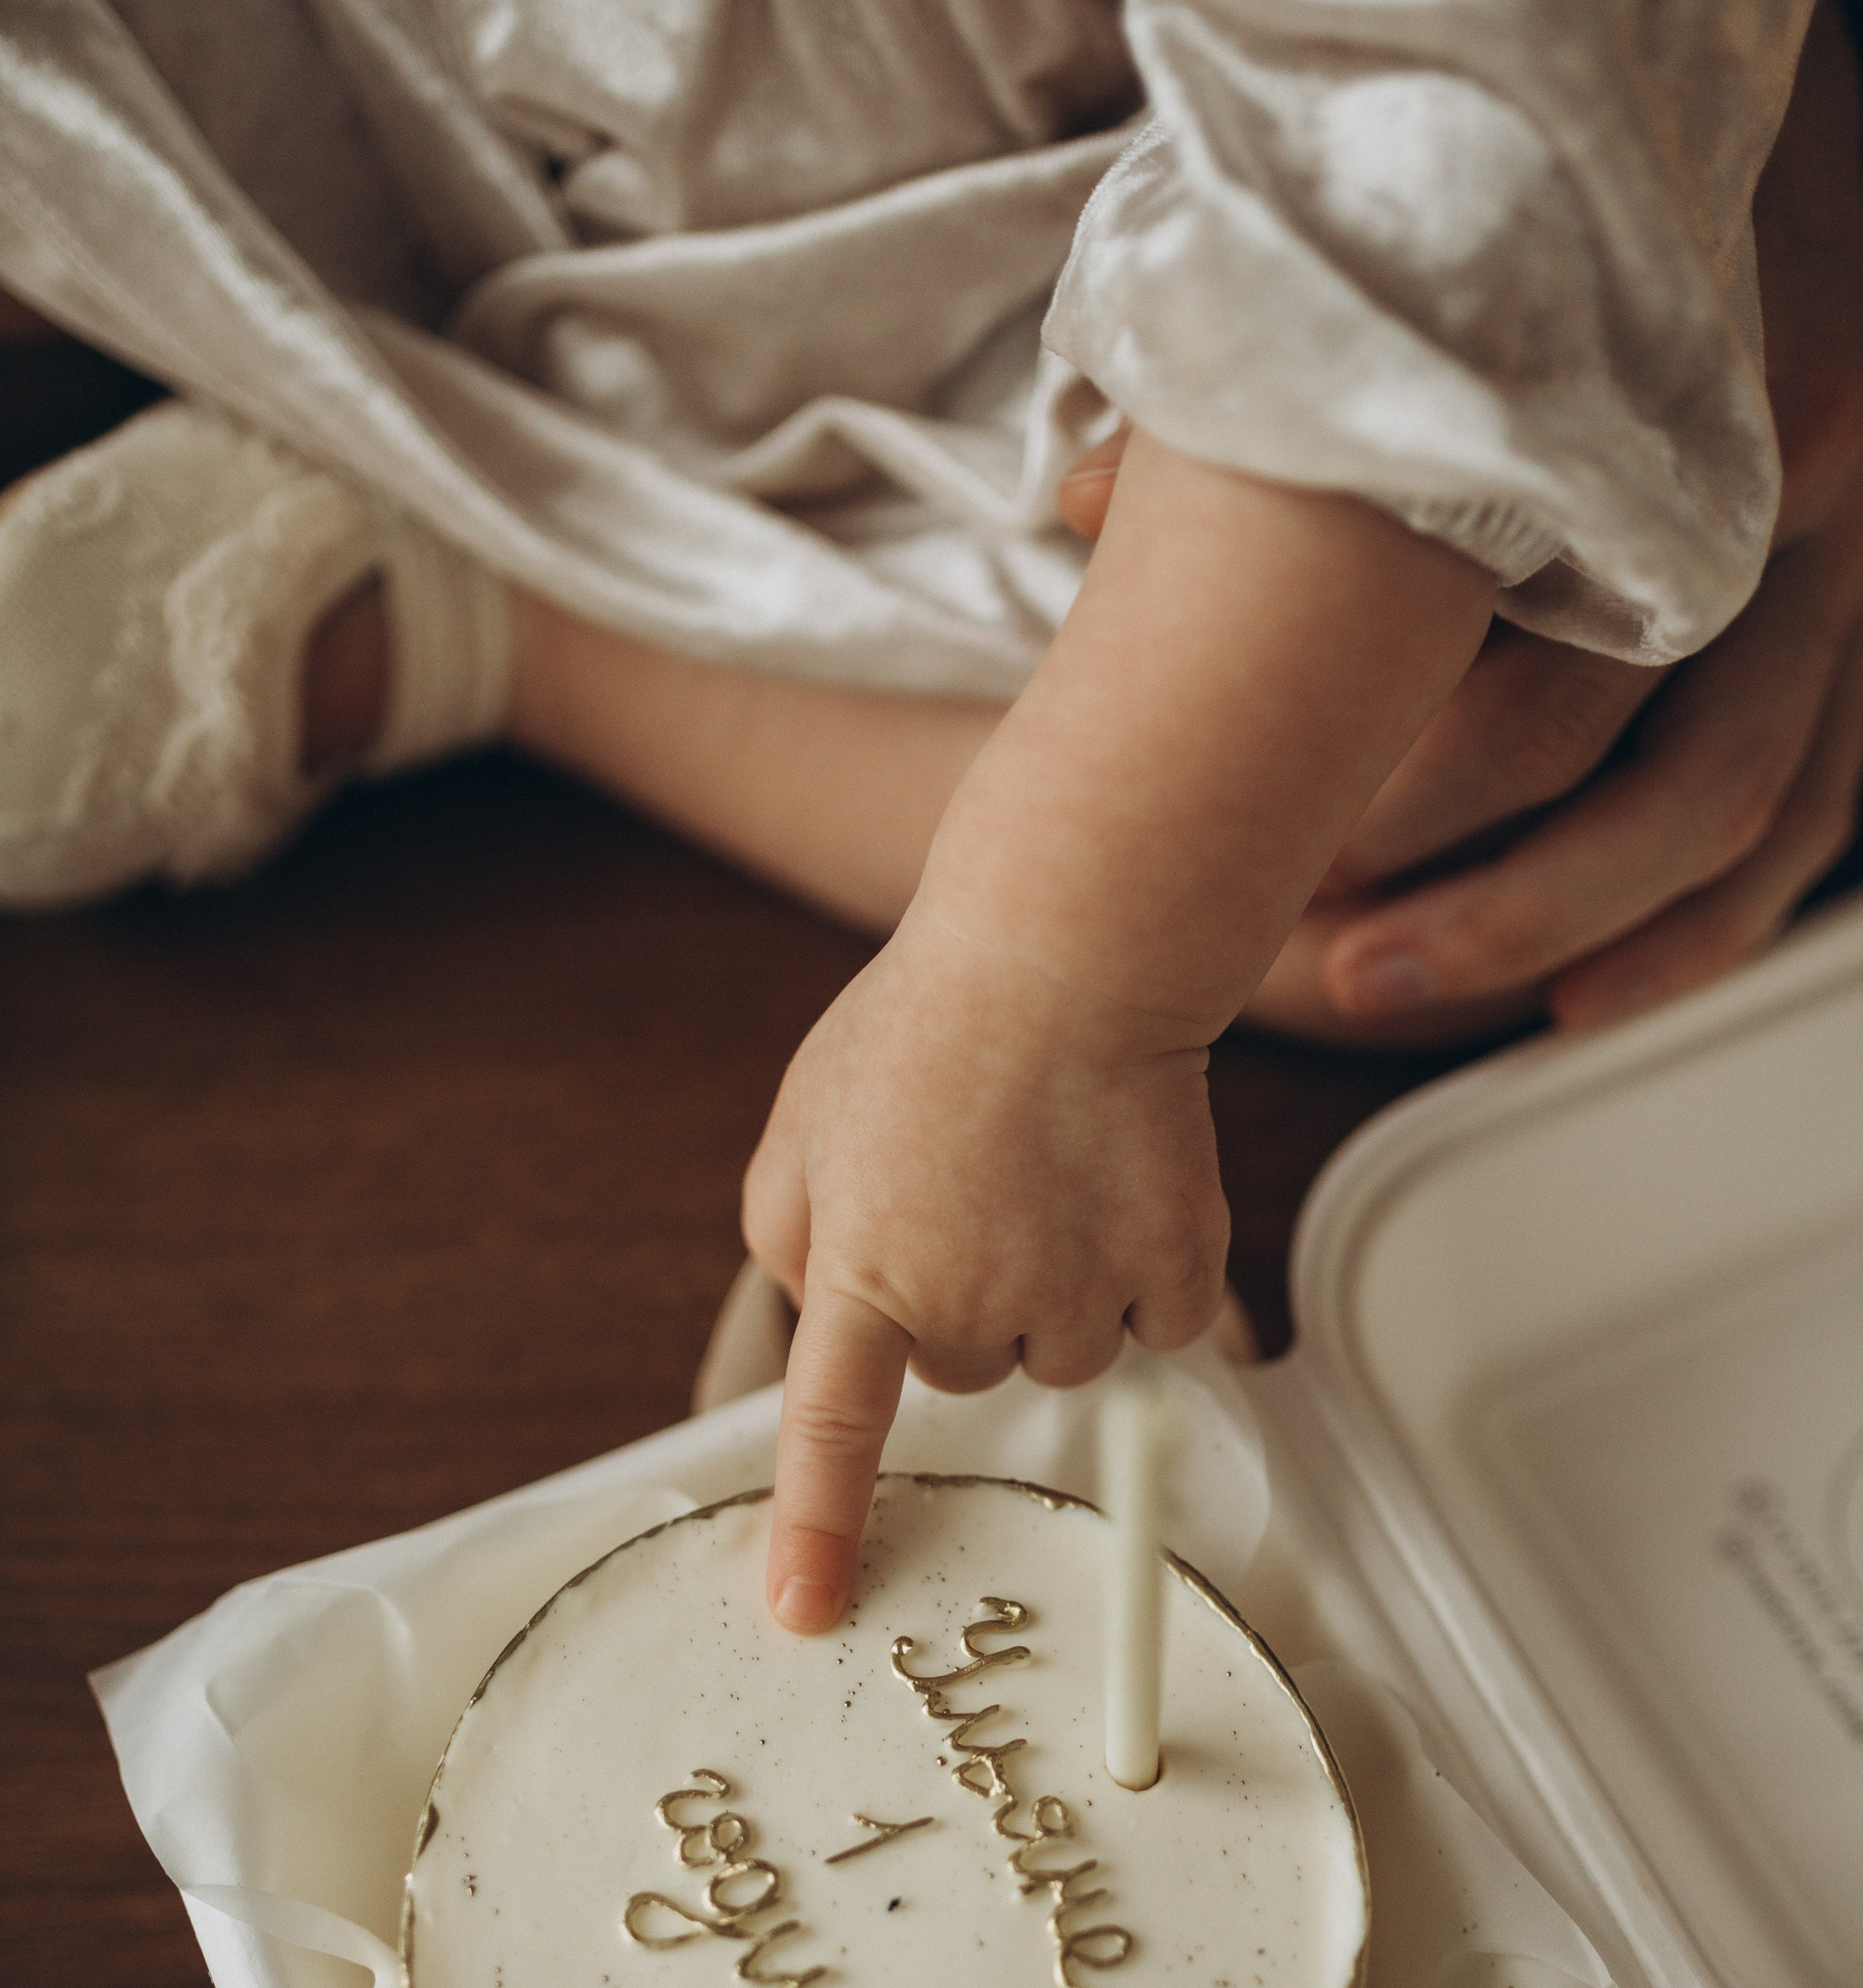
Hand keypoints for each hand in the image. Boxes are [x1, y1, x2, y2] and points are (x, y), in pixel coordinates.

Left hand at [743, 914, 1226, 1631]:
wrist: (1070, 949)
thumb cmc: (929, 1024)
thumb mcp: (803, 1124)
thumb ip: (792, 1235)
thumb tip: (824, 1310)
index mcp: (867, 1268)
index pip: (831, 1429)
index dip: (817, 1526)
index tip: (805, 1609)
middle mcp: (972, 1300)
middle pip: (965, 1370)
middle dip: (963, 1298)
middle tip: (974, 1184)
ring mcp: (1081, 1292)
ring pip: (1063, 1353)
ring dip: (1057, 1286)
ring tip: (1049, 1170)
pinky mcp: (1175, 1270)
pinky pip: (1158, 1324)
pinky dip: (1147, 1273)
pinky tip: (1120, 1181)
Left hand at [1305, 0, 1862, 1034]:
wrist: (1722, 101)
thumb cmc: (1544, 207)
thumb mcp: (1408, 280)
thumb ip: (1272, 401)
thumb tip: (1089, 505)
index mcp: (1679, 420)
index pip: (1539, 677)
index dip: (1396, 787)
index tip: (1272, 847)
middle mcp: (1789, 502)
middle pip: (1639, 768)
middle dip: (1472, 894)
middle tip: (1324, 950)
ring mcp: (1846, 572)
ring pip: (1732, 817)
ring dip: (1557, 930)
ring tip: (1389, 981)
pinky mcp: (1862, 630)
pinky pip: (1806, 824)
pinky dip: (1694, 933)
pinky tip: (1578, 999)